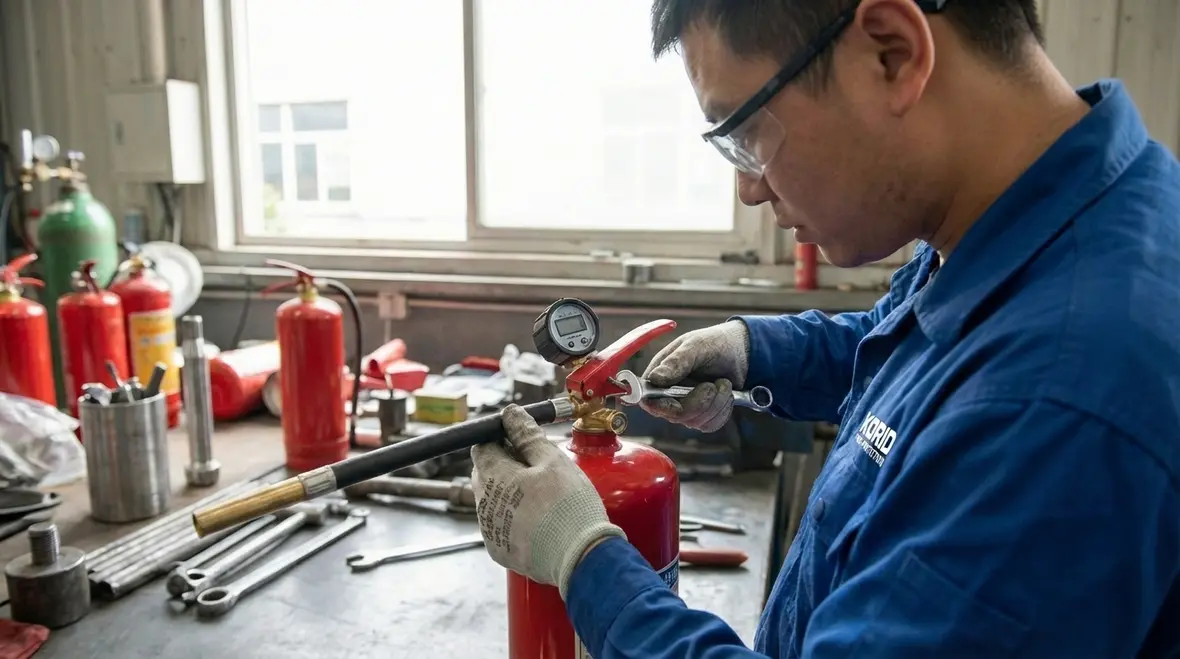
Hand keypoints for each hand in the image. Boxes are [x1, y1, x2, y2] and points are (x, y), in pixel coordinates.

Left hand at [470, 405, 624, 598]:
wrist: (580, 558)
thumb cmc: (568, 507)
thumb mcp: (552, 460)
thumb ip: (527, 434)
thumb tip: (510, 413)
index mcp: (493, 477)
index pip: (482, 446)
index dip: (501, 438)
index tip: (521, 438)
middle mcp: (483, 504)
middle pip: (485, 473)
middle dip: (505, 464)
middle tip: (537, 465)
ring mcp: (490, 530)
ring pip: (493, 499)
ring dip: (510, 491)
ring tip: (543, 494)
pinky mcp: (500, 551)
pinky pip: (501, 525)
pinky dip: (514, 517)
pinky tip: (539, 517)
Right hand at [640, 320, 750, 432]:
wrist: (740, 352)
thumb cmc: (714, 343)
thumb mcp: (696, 346)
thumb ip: (676, 362)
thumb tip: (654, 379)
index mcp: (658, 376)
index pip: (649, 400)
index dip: (662, 406)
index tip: (679, 403)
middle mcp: (668, 395)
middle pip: (675, 416)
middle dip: (699, 402)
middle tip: (712, 384)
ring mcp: (685, 407)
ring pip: (695, 422)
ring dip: (716, 403)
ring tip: (723, 383)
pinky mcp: (702, 416)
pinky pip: (710, 425)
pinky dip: (723, 410)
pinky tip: (726, 394)